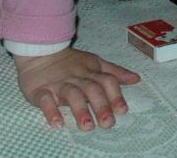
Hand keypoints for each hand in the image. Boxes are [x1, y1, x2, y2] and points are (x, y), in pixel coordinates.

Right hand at [14, 47, 140, 130]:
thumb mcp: (95, 63)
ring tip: (87, 126)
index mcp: (91, 73)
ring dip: (80, 110)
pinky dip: (50, 110)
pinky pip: (45, 99)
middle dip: (101, 105)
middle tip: (107, 123)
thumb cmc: (70, 62)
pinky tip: (56, 123)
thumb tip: (136, 78)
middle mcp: (77, 79)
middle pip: (91, 89)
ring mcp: (59, 84)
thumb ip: (114, 72)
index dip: (115, 95)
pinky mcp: (40, 90)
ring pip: (71, 94)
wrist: (39, 51)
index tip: (122, 110)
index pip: (107, 82)